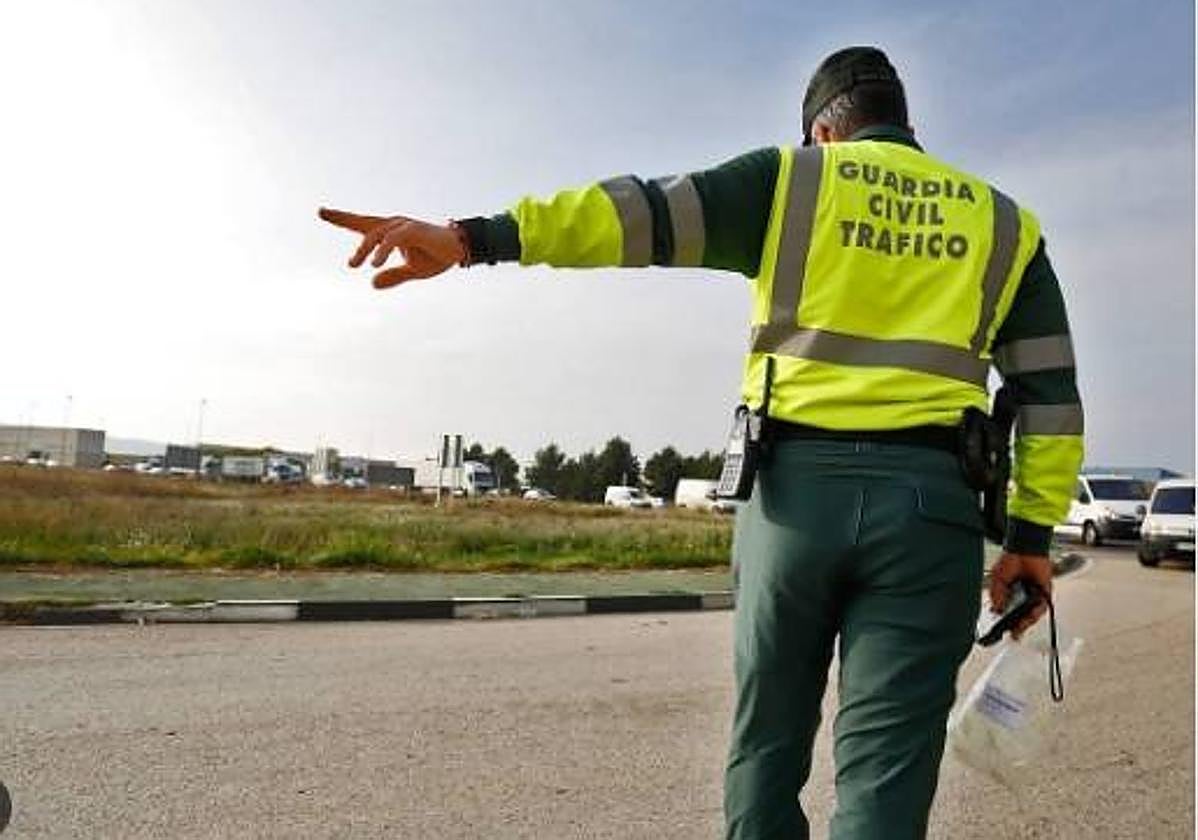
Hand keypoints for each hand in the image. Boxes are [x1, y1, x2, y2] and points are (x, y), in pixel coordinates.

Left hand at [318, 207, 466, 288]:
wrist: (459, 250)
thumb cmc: (436, 256)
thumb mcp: (413, 271)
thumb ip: (393, 276)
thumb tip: (372, 284)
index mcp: (390, 233)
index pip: (362, 225)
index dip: (342, 219)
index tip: (321, 212)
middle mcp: (394, 225)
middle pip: (363, 222)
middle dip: (342, 217)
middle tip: (321, 212)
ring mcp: (403, 226)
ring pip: (376, 234)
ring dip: (363, 249)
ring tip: (352, 264)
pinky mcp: (413, 230)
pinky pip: (393, 239)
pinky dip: (382, 250)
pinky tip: (374, 263)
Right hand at [988, 552, 1052, 639]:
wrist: (1024, 550)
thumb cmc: (1011, 561)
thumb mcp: (998, 580)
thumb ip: (996, 595)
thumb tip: (996, 610)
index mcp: (1010, 595)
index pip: (1008, 613)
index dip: (1005, 623)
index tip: (1001, 632)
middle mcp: (1022, 597)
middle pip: (1022, 617)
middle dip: (1017, 627)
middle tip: (1013, 634)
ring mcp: (1034, 596)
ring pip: (1032, 614)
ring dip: (1026, 622)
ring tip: (1019, 627)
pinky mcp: (1044, 593)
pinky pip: (1042, 606)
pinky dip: (1036, 611)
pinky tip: (1030, 614)